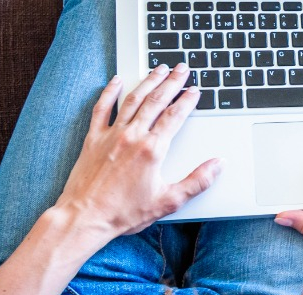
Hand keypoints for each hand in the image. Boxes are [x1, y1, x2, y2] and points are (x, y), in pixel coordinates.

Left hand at [54, 63, 222, 239]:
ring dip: (147, 82)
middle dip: (171, 82)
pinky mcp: (93, 139)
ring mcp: (111, 134)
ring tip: (158, 69)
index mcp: (152, 150)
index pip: (175, 116)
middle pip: (156, 101)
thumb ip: (197, 181)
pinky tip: (116, 81)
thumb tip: (218, 165)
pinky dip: (109, 92)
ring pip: (132, 99)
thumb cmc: (123, 212)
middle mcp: (132, 136)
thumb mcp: (168, 201)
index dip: (187, 100)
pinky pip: (102, 108)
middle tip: (181, 69)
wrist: (84, 217)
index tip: (195, 90)